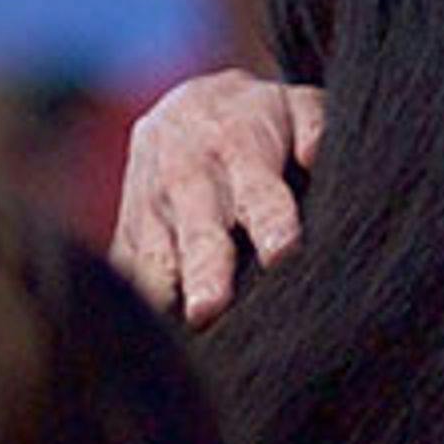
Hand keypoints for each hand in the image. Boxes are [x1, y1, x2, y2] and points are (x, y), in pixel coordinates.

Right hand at [109, 68, 326, 327]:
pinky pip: (125, 269)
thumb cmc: (261, 119)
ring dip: (163, 293)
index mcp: (238, 147)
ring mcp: (150, 205)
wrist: (186, 106)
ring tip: (178, 333)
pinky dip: (135, 301)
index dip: (271, 221)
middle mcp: (187, 177)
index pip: (258, 190)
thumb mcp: (296, 106)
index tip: (282, 253)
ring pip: (153, 256)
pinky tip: (153, 337)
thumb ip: (316, 126)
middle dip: (203, 271)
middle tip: (208, 310)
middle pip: (198, 230)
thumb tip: (318, 153)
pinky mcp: (126, 231)